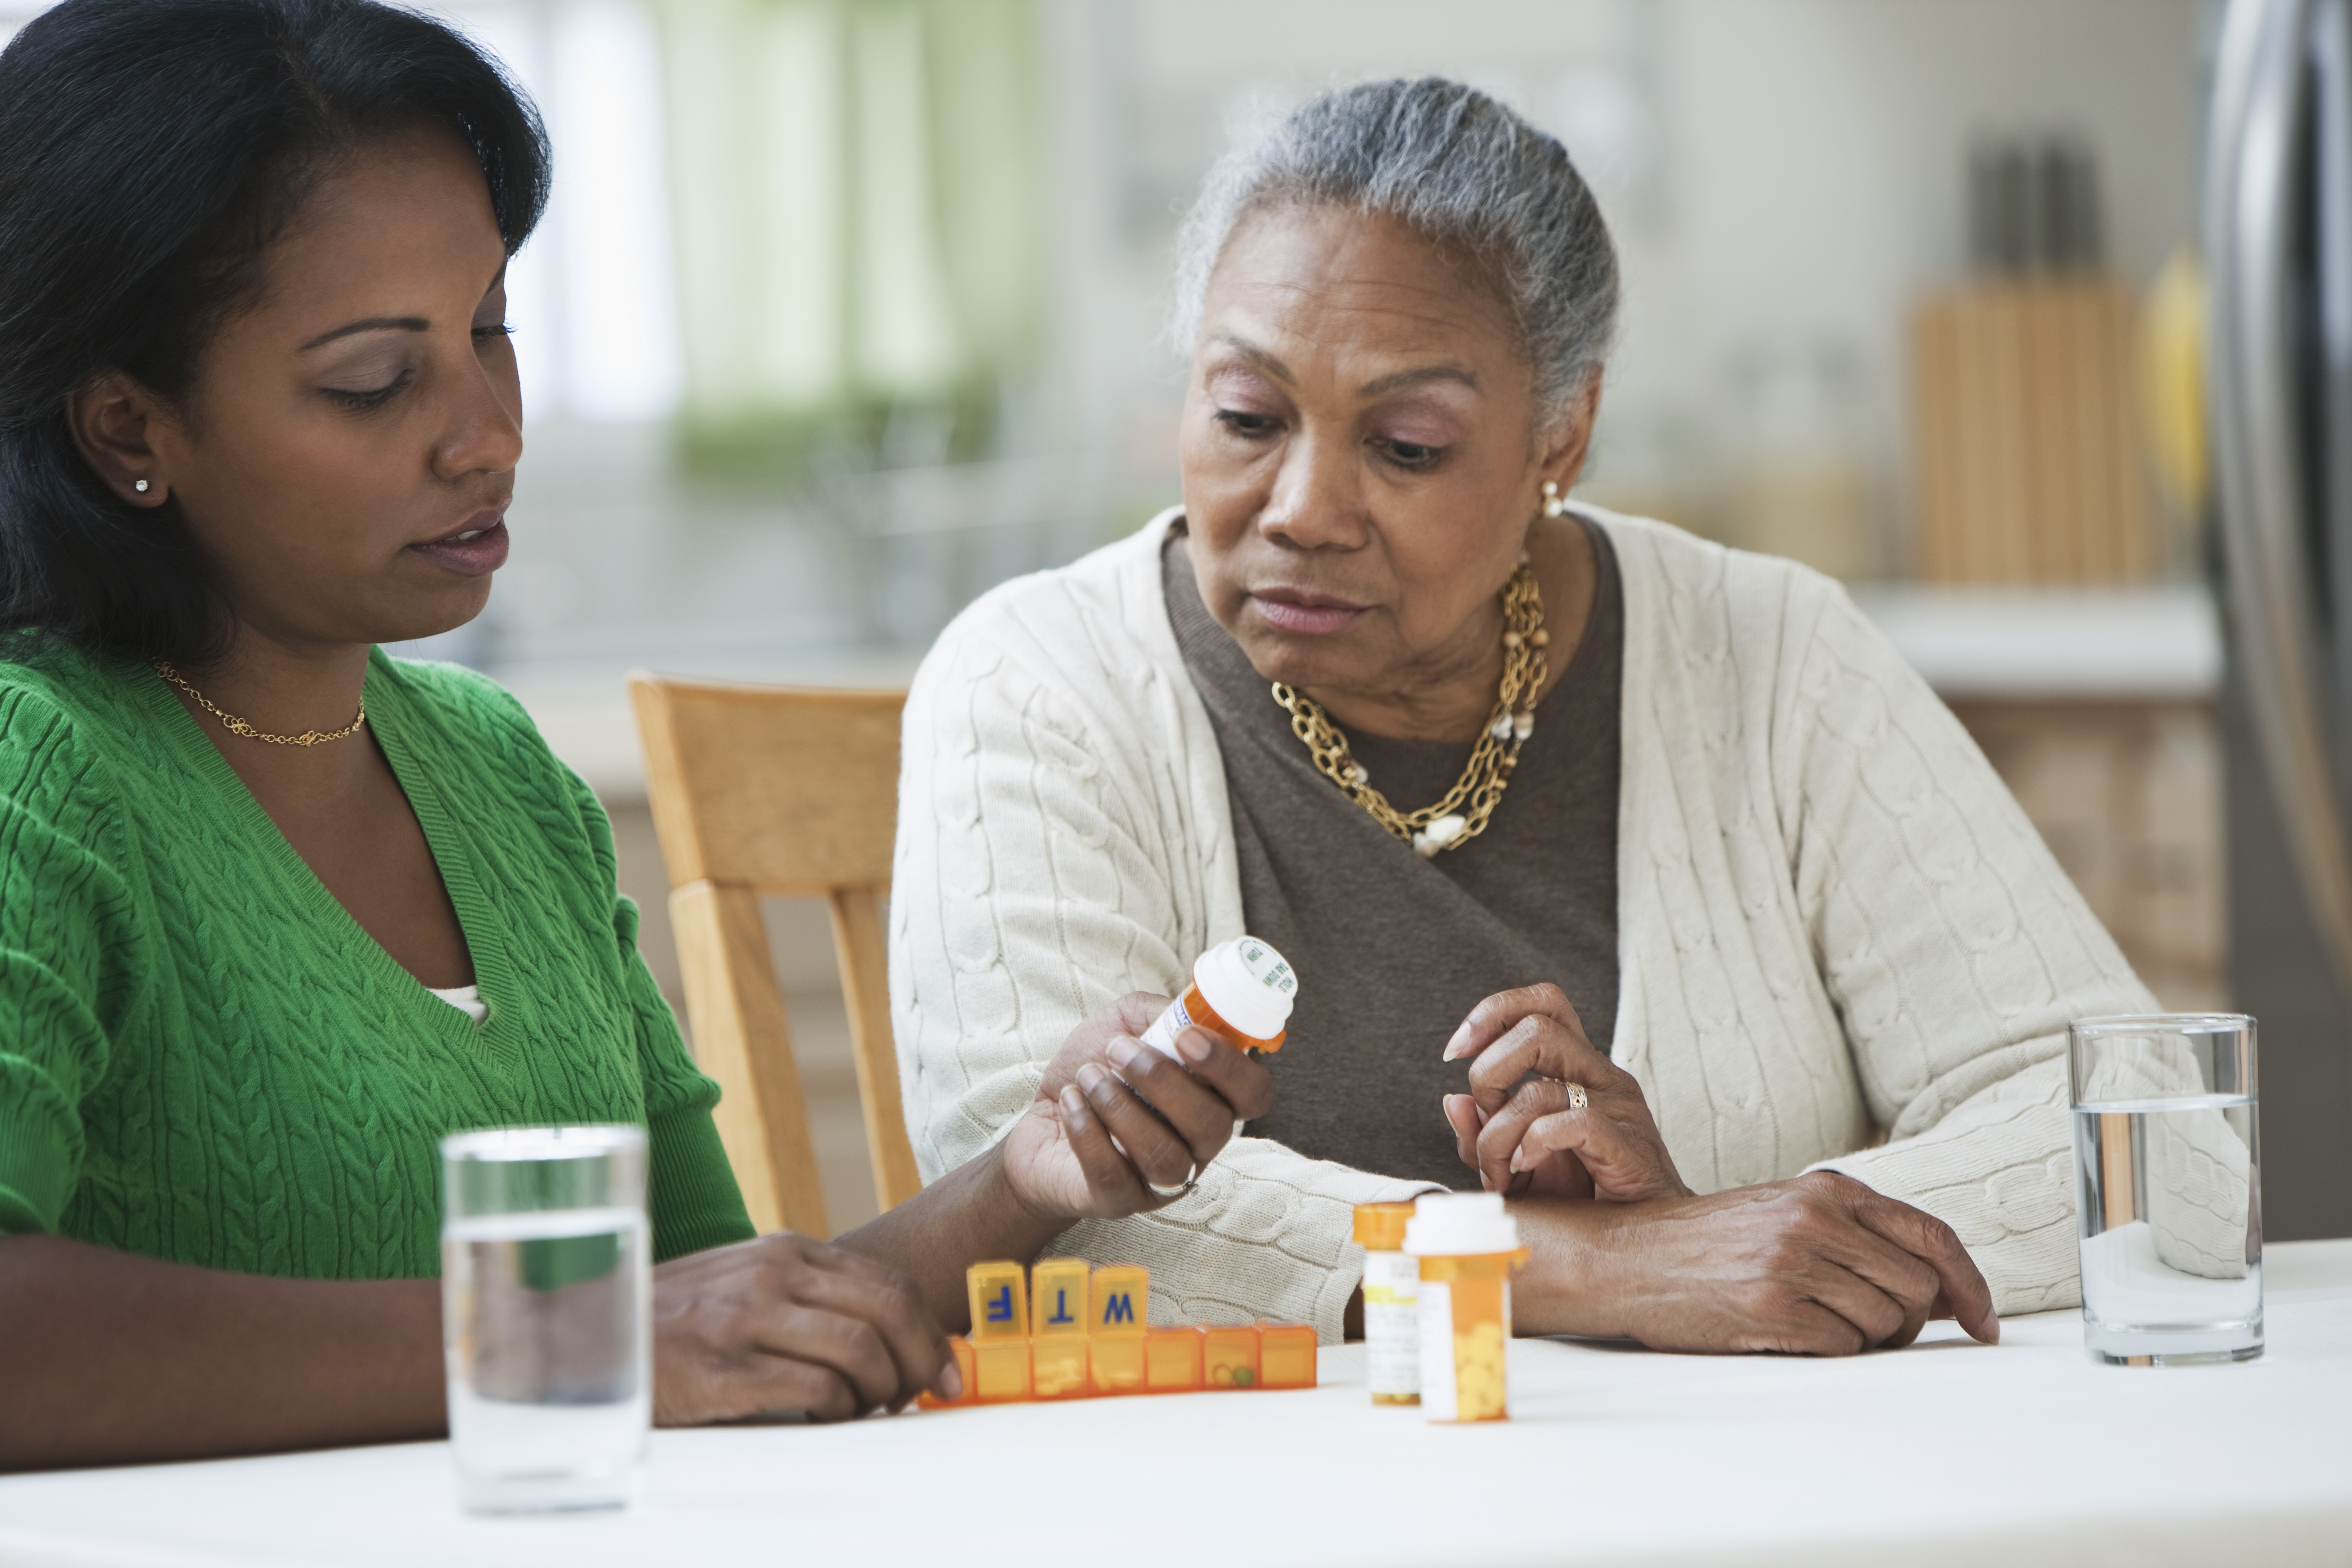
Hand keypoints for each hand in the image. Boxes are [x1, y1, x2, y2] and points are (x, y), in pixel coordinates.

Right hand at [651, 1232, 955, 1423]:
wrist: (588, 1335)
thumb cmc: (677, 1318)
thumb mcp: (746, 1282)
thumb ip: (807, 1295)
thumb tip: (885, 1334)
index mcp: (786, 1252)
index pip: (890, 1284)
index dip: (931, 1330)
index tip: (947, 1369)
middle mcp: (772, 1275)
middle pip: (889, 1313)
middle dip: (923, 1362)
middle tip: (925, 1397)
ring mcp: (747, 1319)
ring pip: (860, 1351)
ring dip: (881, 1392)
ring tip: (868, 1410)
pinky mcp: (725, 1369)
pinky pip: (816, 1391)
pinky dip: (837, 1413)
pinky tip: (824, 1420)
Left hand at [1001, 992, 1275, 1221]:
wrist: (1039, 1118)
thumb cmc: (1094, 1068)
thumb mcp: (1126, 1022)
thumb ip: (1163, 1013)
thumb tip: (1189, 1014)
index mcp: (1212, 1100)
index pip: (1255, 1094)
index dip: (1230, 1066)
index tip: (1185, 1037)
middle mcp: (1197, 1146)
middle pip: (1213, 1127)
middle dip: (1162, 1080)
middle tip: (1118, 1051)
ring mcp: (1161, 1181)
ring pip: (1165, 1157)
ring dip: (1121, 1107)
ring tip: (1089, 1077)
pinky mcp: (1117, 1201)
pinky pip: (1112, 1174)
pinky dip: (1085, 1130)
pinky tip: (1071, 1101)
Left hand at [1440, 983, 1687, 1201]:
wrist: (1645, 1236)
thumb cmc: (1586, 1197)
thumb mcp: (1520, 1163)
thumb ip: (1484, 1133)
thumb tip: (1454, 1102)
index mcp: (1577, 1066)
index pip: (1543, 1003)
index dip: (1493, 1012)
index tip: (1455, 1052)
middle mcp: (1600, 1074)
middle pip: (1535, 1029)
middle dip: (1488, 1073)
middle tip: (1486, 1118)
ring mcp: (1617, 1106)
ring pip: (1539, 1089)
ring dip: (1499, 1135)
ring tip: (1501, 1172)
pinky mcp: (1627, 1142)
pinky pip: (1573, 1122)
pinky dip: (1533, 1144)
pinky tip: (1525, 1167)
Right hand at [1519, 1171, 1999, 1353]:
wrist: (1629, 1256)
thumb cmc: (1711, 1242)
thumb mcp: (1787, 1212)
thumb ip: (1858, 1233)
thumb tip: (1944, 1288)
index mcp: (1826, 1189)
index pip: (1933, 1235)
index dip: (1972, 1284)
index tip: (1984, 1322)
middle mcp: (1815, 1219)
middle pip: (1920, 1289)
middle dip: (1911, 1322)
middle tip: (1872, 1328)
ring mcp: (1793, 1263)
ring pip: (1887, 1324)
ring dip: (1867, 1339)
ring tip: (1817, 1323)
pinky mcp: (1772, 1309)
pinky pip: (1844, 1348)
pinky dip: (1831, 1351)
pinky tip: (1791, 1333)